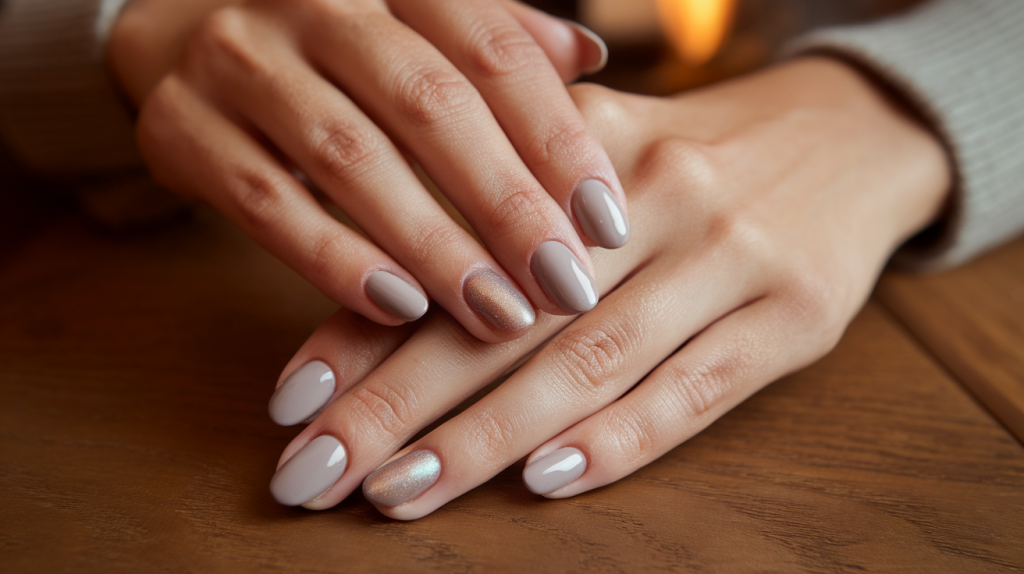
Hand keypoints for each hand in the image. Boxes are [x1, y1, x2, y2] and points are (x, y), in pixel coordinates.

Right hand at [107, 0, 627, 341]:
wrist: (182, 25)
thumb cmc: (336, 40)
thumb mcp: (418, 23)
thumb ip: (501, 38)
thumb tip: (593, 64)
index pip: (495, 53)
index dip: (558, 141)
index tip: (606, 225)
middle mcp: (315, 2)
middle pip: (431, 107)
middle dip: (508, 206)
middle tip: (565, 287)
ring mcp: (240, 60)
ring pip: (352, 160)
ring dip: (435, 247)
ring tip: (498, 315)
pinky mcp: (183, 128)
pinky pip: (268, 203)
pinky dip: (336, 261)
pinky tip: (400, 309)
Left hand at [263, 58, 949, 516]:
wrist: (847, 136)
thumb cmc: (692, 156)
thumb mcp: (597, 151)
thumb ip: (502, 207)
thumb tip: (382, 292)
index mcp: (582, 148)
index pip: (451, 249)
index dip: (364, 328)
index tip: (292, 401)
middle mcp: (651, 198)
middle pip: (505, 319)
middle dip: (397, 404)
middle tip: (314, 472)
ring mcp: (727, 258)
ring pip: (589, 363)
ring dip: (485, 437)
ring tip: (399, 492)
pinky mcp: (791, 316)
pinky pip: (695, 392)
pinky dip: (619, 441)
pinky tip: (545, 482)